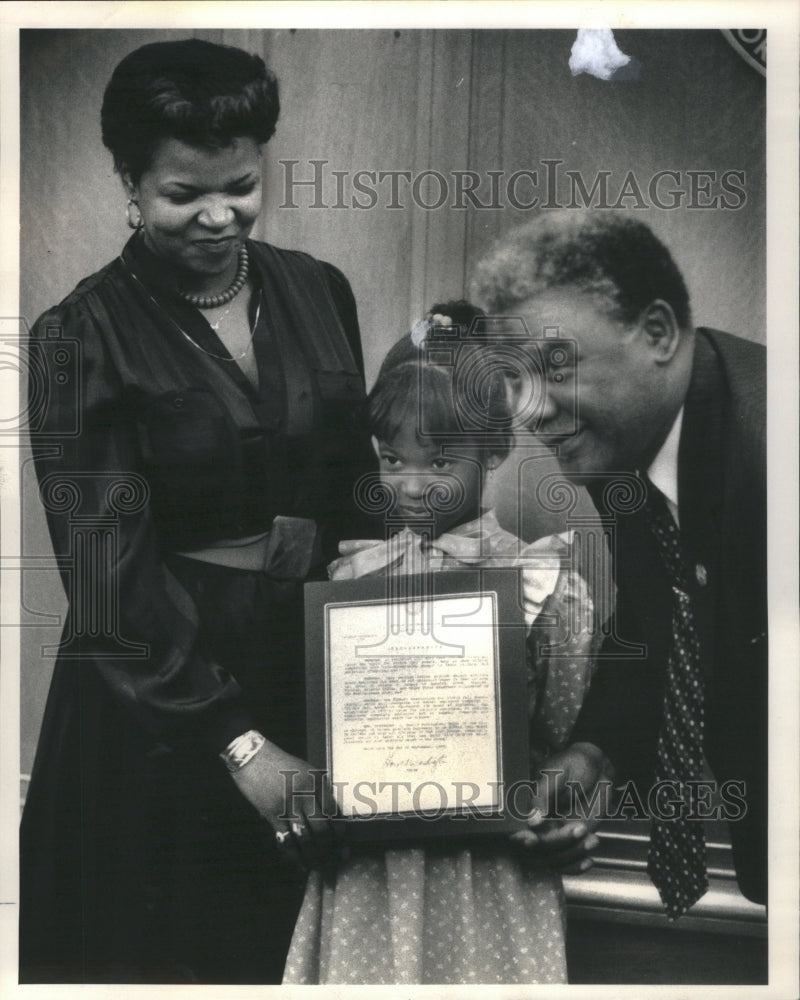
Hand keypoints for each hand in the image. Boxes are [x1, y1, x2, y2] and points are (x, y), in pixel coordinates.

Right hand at [229, 739, 344, 868]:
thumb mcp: (307, 771)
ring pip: (305, 839)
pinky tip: (299, 863)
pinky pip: (285, 839)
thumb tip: (332, 817)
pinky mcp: (272, 813)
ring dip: (313, 857)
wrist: (253, 756)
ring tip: (318, 869)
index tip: (344, 849)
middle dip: (329, 852)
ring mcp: (288, 805)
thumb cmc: (281, 764)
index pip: (334, 814)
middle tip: (333, 865)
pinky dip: (293, 855)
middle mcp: (305, 794)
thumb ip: (320, 791)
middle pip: (322, 830)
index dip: (341, 836)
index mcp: (317, 783)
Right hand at [510, 742, 613, 872]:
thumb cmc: (575, 763)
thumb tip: (531, 820)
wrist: (598, 768)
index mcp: (527, 803)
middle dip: (557, 842)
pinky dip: (577, 866)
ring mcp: (554, 833)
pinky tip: (588, 859)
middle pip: (537, 847)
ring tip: (589, 835)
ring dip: (572, 853)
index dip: (521, 838)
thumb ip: (542, 795)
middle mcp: (538, 822)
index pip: (516, 827)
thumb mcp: (556, 773)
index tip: (531, 839)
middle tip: (578, 828)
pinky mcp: (570, 841)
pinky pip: (567, 863)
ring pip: (553, 859)